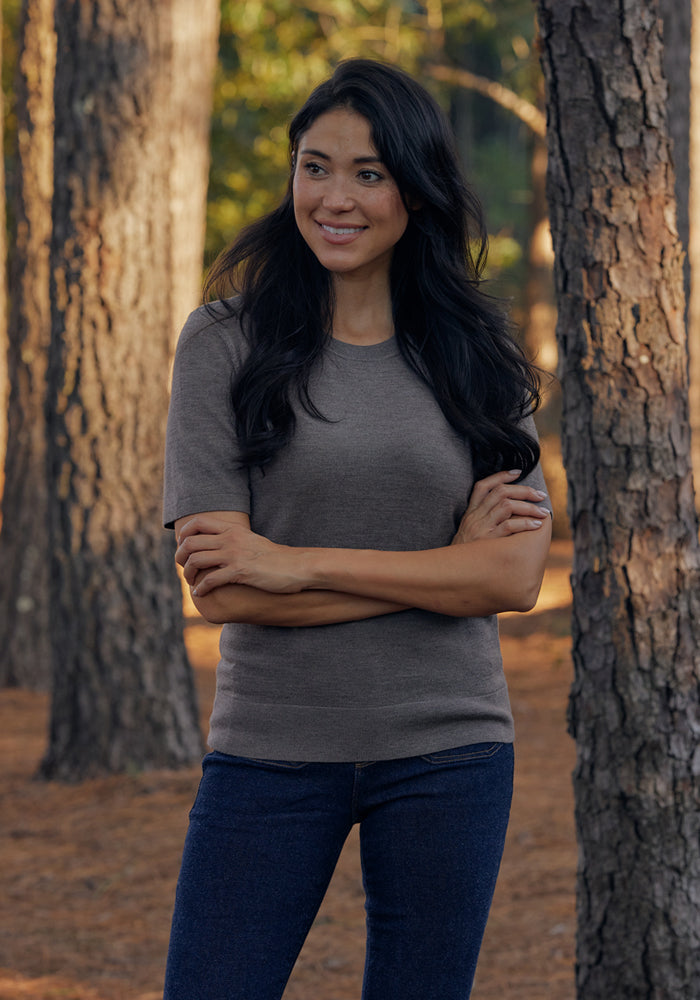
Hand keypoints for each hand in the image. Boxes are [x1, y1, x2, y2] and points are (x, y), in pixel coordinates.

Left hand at [175, 514, 306, 596]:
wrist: (297, 566)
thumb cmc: (275, 557)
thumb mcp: (251, 540)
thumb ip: (234, 539)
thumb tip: (219, 545)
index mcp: (233, 529)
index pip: (198, 523)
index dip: (184, 534)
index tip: (183, 547)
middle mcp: (230, 539)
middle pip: (191, 543)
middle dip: (180, 556)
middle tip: (182, 566)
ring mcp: (235, 555)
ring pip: (196, 560)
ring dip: (188, 573)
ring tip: (191, 581)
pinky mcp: (240, 572)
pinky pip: (211, 579)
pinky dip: (201, 588)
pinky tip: (201, 593)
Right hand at [452, 470, 549, 544]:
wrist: (451, 570)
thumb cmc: (464, 553)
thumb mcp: (468, 531)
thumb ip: (483, 520)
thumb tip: (509, 511)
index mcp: (470, 512)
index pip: (483, 486)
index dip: (500, 476)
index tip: (517, 472)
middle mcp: (475, 516)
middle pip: (500, 492)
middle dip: (524, 491)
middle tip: (540, 495)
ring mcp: (481, 527)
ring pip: (507, 505)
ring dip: (529, 506)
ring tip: (543, 512)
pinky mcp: (487, 541)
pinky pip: (509, 526)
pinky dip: (525, 523)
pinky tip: (535, 525)